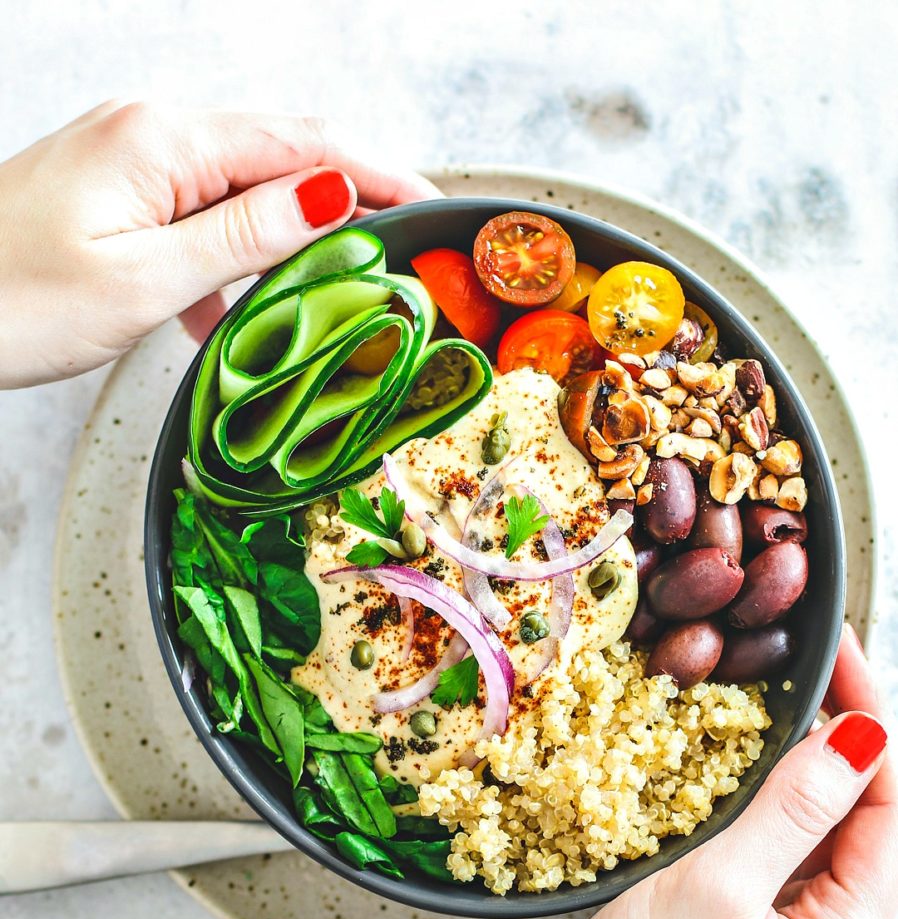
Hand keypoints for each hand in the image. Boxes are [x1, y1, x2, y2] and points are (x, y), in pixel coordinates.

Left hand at [0, 101, 437, 385]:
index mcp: (164, 140)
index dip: (376, 174)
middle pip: (277, 154)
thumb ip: (243, 238)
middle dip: (343, 198)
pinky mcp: (109, 192)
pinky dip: (228, 257)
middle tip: (398, 253)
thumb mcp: (145, 281)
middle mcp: (148, 131)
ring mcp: (127, 157)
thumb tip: (329, 198)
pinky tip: (229, 312)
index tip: (430, 207)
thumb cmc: (10, 301)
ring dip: (283, 238)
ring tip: (325, 296)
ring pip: (238, 188)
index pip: (302, 144)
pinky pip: (194, 212)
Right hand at [479, 625, 896, 918]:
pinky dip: (757, 811)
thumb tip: (864, 736)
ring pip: (814, 839)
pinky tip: (729, 771)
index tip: (844, 657)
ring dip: (798, 773)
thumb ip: (795, 810)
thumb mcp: (718, 893)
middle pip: (863, 825)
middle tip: (806, 666)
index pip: (892, 816)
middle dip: (841, 743)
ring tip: (769, 701)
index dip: (875, 728)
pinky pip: (768, 862)